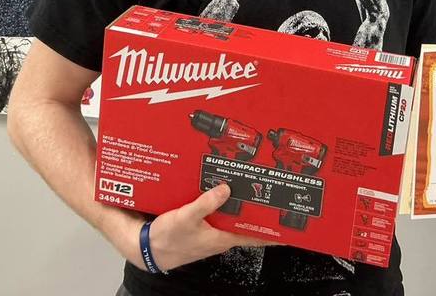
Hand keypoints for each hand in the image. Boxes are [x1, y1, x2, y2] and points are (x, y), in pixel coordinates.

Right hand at [142, 184, 275, 270]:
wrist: (147, 248)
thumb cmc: (167, 240)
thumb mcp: (186, 218)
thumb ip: (206, 203)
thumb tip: (226, 189)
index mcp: (222, 238)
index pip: (254, 236)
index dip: (272, 233)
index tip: (289, 229)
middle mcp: (220, 236)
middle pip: (245, 223)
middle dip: (258, 211)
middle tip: (274, 195)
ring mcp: (210, 231)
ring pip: (231, 217)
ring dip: (239, 204)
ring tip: (252, 187)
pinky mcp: (200, 225)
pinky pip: (217, 213)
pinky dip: (221, 202)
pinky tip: (221, 190)